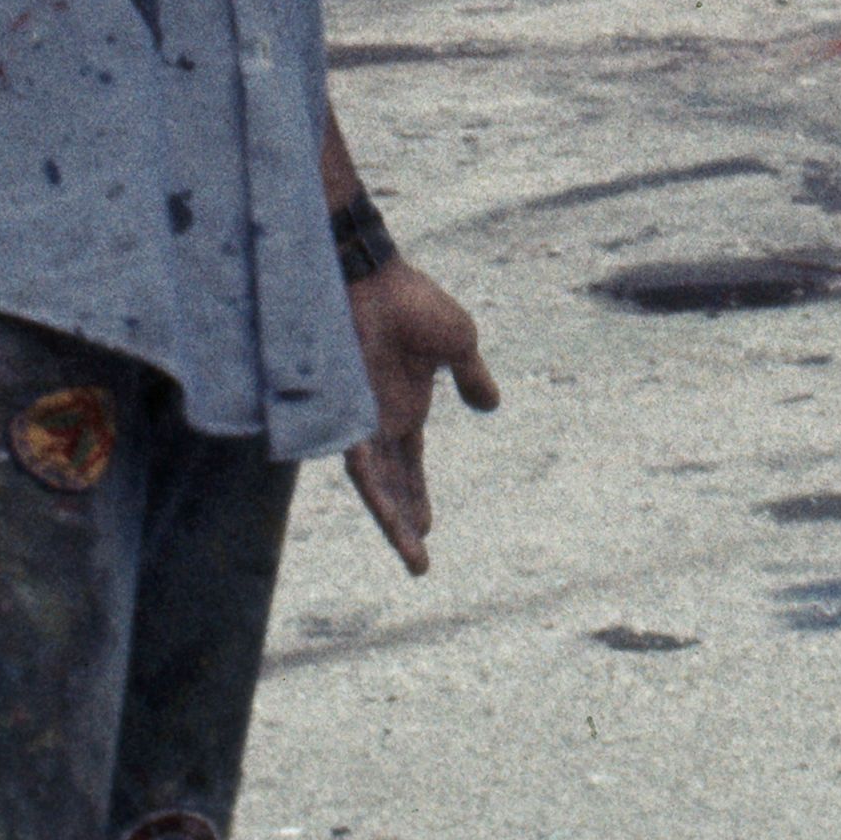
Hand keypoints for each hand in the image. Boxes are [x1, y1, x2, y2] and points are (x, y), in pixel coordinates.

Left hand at [341, 261, 500, 575]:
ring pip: (376, 485)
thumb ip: (470, 377)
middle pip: (393, 484)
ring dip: (392, 520)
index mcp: (404, 406)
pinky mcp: (350, 412)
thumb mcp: (457, 343)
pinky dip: (376, 490)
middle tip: (418, 563)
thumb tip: (490, 407)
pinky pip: (360, 462)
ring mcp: (362, 418)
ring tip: (412, 556)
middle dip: (405, 521)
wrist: (371, 276)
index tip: (427, 528)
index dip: (417, 495)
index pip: (409, 464)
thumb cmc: (411, 301)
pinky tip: (388, 516)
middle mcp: (379, 420)